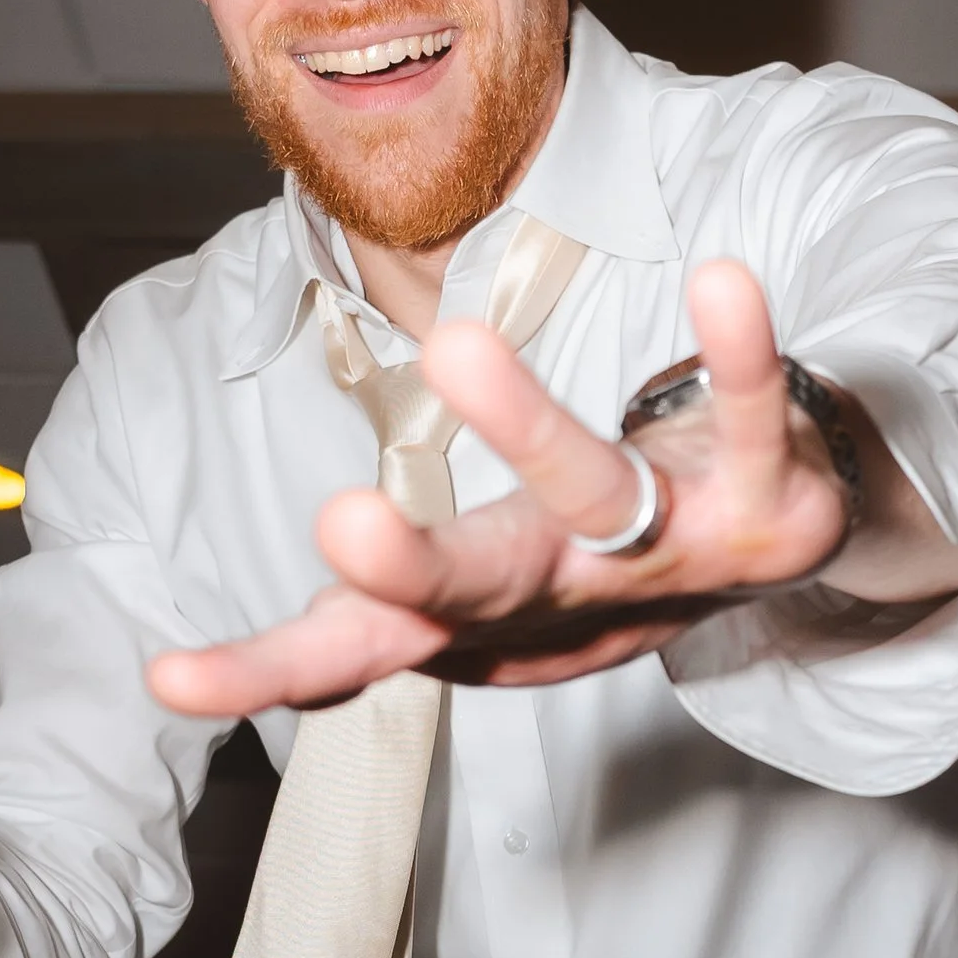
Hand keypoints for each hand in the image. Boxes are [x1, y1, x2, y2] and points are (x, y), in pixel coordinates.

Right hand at [147, 257, 854, 716]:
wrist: (787, 558)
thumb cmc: (603, 560)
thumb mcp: (478, 593)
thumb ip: (372, 603)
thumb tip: (184, 652)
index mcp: (482, 616)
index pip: (360, 649)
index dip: (270, 671)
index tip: (170, 677)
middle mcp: (570, 593)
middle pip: (479, 584)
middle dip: (413, 563)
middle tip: (345, 529)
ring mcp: (673, 550)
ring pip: (591, 493)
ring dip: (529, 425)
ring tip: (453, 345)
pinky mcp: (767, 498)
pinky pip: (754, 411)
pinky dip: (739, 352)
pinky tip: (721, 280)